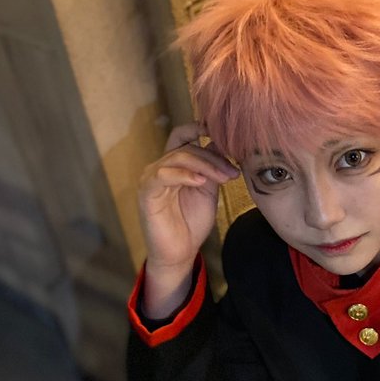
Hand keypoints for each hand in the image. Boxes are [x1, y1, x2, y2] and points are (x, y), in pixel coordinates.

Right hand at [138, 122, 236, 309]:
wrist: (180, 252)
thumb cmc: (192, 222)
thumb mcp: (208, 191)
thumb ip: (212, 169)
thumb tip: (221, 144)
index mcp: (174, 165)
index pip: (183, 135)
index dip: (199, 128)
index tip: (223, 132)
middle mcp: (161, 167)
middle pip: (186, 147)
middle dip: (214, 158)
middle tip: (233, 172)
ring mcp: (151, 178)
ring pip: (178, 158)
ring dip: (204, 166)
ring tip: (224, 178)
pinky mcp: (147, 192)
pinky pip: (162, 175)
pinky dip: (183, 175)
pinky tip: (200, 182)